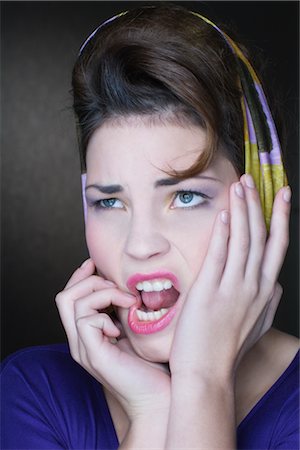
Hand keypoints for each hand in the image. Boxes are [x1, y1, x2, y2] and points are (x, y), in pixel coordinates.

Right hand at [55, 260, 170, 420]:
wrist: (159, 398)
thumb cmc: (152, 364)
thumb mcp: (134, 328)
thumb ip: (122, 309)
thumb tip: (125, 282)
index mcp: (88, 334)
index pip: (69, 297)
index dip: (80, 276)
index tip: (96, 263)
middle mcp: (80, 341)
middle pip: (64, 296)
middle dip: (90, 280)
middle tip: (117, 287)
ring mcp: (84, 349)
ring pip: (73, 302)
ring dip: (104, 292)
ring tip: (128, 303)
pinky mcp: (93, 355)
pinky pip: (85, 319)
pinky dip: (105, 314)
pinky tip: (122, 328)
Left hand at [169, 174, 289, 379]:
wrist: (207, 374)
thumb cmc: (228, 349)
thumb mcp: (257, 324)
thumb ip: (267, 301)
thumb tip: (275, 284)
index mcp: (264, 291)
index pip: (276, 247)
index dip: (280, 218)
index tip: (282, 196)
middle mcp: (253, 286)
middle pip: (260, 237)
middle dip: (259, 205)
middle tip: (253, 181)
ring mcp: (232, 288)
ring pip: (243, 240)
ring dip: (241, 210)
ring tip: (239, 187)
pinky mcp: (209, 291)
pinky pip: (219, 255)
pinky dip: (223, 232)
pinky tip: (223, 213)